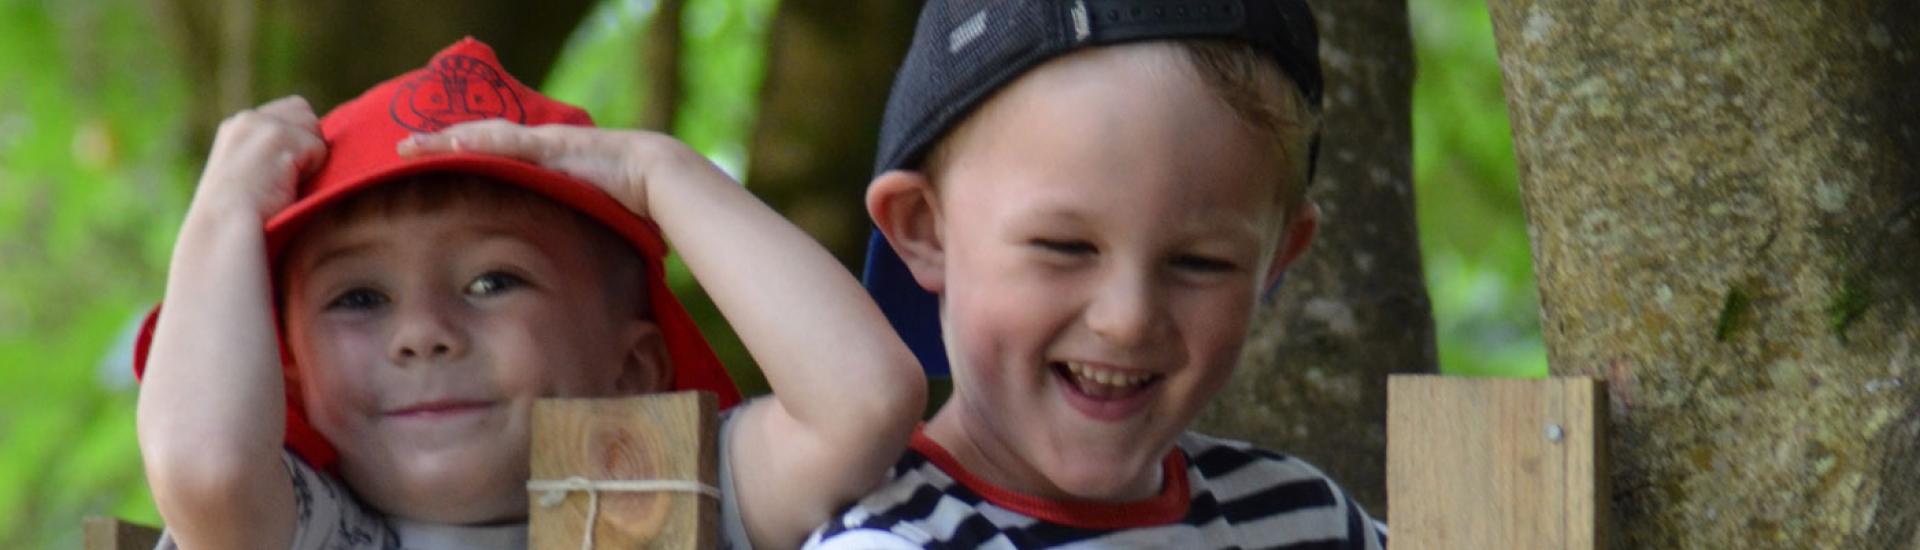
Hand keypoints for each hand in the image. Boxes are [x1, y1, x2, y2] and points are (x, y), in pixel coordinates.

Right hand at [195, 96, 326, 220]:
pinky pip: (319, 148)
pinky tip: (285, 187)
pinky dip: (311, 171)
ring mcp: (260, 124)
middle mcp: (246, 120)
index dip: (300, 138)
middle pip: (304, 112)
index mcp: (236, 128)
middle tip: (287, 178)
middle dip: (307, 143)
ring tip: (283, 183)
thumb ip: (270, 154)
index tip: (285, 171)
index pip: (290, 110)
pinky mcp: (276, 135)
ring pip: (314, 128)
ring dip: (310, 158)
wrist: (224, 230)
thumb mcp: (249, 176)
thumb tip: (308, 149)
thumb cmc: (240, 217)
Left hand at [397, 121, 718, 218]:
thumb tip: (572, 278)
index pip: (494, 159)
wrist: (659, 182)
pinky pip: (502, 141)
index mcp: (544, 166)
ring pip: (481, 137)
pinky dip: (471, 142)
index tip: (430, 170)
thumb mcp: (590, 224)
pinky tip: (443, 144)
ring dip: (443, 140)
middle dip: (441, 145)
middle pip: (479, 142)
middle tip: (402, 149)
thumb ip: (573, 238)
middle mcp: (539, 149)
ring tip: (407, 146)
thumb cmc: (633, 208)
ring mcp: (543, 144)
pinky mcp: (550, 145)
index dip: (462, 161)